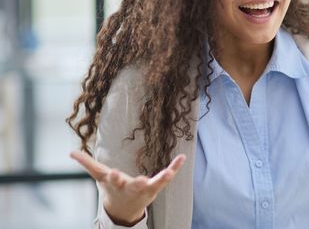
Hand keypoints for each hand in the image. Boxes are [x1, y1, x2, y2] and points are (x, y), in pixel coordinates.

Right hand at [70, 150, 185, 225]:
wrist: (124, 209)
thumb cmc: (112, 188)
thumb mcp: (100, 176)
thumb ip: (87, 164)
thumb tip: (70, 153)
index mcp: (117, 184)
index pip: (114, 181)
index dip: (114, 177)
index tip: (114, 173)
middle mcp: (131, 188)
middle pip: (134, 186)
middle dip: (136, 184)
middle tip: (141, 180)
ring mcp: (146, 189)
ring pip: (154, 185)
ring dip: (161, 179)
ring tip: (168, 172)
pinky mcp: (156, 187)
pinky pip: (167, 177)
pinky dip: (175, 168)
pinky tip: (182, 157)